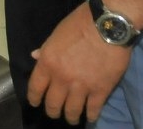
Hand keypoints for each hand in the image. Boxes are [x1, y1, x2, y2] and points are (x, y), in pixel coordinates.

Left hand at [27, 4, 131, 124]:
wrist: (108, 24)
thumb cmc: (80, 23)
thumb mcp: (57, 33)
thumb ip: (46, 49)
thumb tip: (35, 56)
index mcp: (48, 62)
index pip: (35, 88)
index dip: (34, 98)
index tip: (36, 103)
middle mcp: (61, 78)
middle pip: (53, 105)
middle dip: (53, 111)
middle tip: (56, 112)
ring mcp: (81, 86)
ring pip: (72, 112)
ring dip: (71, 117)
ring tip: (73, 118)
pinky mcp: (100, 90)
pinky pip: (93, 110)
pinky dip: (91, 115)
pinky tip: (91, 116)